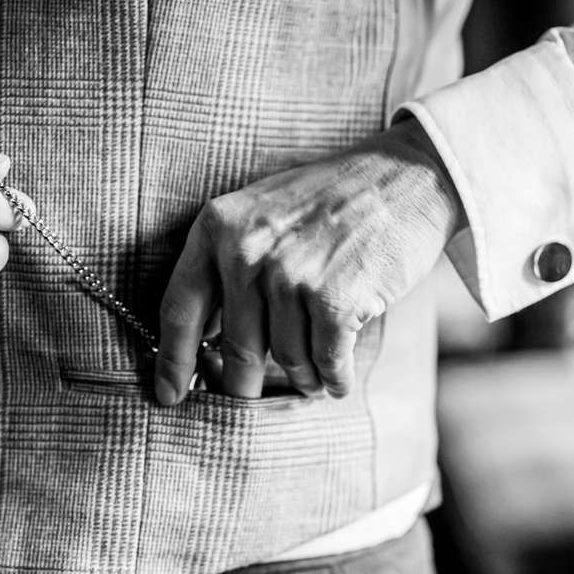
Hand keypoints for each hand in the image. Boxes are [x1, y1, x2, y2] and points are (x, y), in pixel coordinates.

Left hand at [154, 118, 462, 404]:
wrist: (406, 176)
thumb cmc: (330, 200)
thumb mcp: (261, 214)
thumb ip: (226, 265)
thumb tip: (201, 339)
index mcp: (218, 227)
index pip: (179, 307)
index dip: (171, 360)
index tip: (167, 396)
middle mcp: (247, 251)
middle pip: (235, 348)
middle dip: (243, 384)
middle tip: (250, 397)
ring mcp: (291, 275)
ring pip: (285, 358)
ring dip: (302, 375)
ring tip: (315, 369)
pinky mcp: (335, 298)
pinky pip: (326, 363)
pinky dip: (334, 378)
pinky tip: (337, 377)